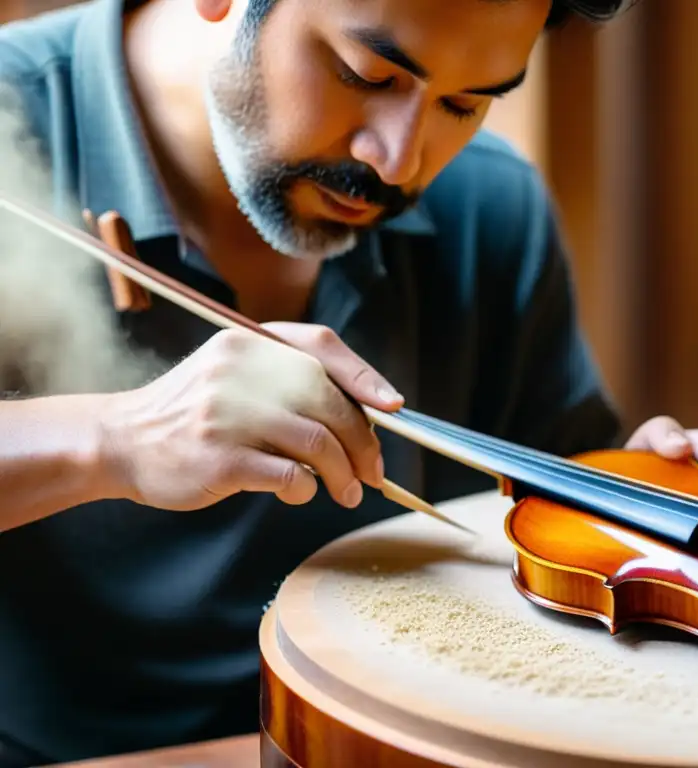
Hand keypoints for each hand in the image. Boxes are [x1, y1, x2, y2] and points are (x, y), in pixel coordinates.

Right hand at [98, 324, 403, 510]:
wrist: (121, 441)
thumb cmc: (196, 414)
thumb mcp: (235, 374)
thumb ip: (290, 381)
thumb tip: (369, 414)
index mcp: (249, 343)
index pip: (322, 347)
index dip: (366, 378)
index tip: (395, 408)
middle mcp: (240, 370)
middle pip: (330, 403)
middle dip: (363, 444)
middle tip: (373, 473)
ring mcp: (227, 414)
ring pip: (318, 442)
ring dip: (343, 474)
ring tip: (347, 492)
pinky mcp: (218, 457)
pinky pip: (289, 475)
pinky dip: (306, 489)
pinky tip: (300, 494)